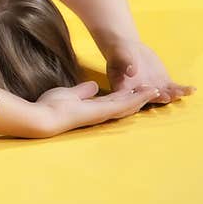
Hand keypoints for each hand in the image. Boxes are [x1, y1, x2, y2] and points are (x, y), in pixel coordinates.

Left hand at [36, 80, 162, 136]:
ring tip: (159, 90)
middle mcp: (101, 112)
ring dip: (143, 98)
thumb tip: (93, 86)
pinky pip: (125, 103)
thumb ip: (82, 91)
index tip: (138, 89)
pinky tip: (150, 92)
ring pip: (129, 105)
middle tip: (156, 90)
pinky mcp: (103, 111)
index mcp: (93, 108)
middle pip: (125, 104)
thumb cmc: (51, 107)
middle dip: (140, 97)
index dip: (127, 95)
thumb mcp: (69, 94)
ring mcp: (103, 113)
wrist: (43, 117)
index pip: (114, 101)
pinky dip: (139, 98)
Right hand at [103, 38, 196, 102]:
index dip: (139, 97)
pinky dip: (182, 90)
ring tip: (181, 92)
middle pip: (148, 99)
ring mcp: (151, 89)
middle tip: (167, 96)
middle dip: (159, 98)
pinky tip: (192, 89)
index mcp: (123, 87)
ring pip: (163, 95)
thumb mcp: (120, 54)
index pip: (129, 97)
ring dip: (172, 95)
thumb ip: (125, 62)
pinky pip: (173, 89)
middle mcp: (138, 92)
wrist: (129, 49)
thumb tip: (132, 71)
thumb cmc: (119, 51)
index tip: (147, 92)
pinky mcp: (162, 84)